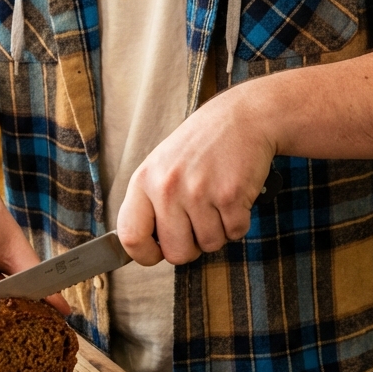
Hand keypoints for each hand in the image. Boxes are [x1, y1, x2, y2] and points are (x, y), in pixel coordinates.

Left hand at [117, 81, 276, 265]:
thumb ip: (152, 202)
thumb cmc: (201, 144)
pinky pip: (235, 233)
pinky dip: (238, 222)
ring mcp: (199, 191)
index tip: (157, 253)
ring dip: (218, 230)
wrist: (242, 117)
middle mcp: (167, 187)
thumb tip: (143, 246)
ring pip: (209, 245)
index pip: (130, 235)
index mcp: (144, 180)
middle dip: (191, 246)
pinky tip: (234, 196)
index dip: (144, 254)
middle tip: (199, 222)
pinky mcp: (230, 195)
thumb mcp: (163, 165)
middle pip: (176, 253)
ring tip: (218, 200)